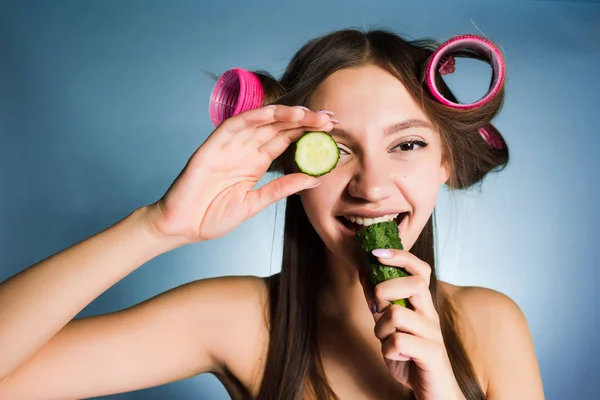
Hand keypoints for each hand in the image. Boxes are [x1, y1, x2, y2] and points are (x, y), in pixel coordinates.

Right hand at [145, 105, 333, 242]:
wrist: (182, 226)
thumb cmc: (213, 216)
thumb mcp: (254, 204)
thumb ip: (281, 189)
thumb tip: (314, 178)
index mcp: (256, 162)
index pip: (286, 140)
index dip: (307, 132)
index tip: (331, 129)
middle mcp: (245, 149)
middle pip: (278, 128)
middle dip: (303, 121)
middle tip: (328, 118)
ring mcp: (229, 146)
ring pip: (260, 122)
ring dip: (283, 115)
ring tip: (307, 114)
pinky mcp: (212, 146)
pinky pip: (234, 125)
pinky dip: (252, 117)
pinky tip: (272, 112)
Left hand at [363, 249, 464, 399]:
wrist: (432, 392)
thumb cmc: (410, 357)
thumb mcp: (388, 326)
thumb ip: (378, 301)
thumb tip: (364, 270)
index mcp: (422, 304)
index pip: (420, 269)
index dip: (400, 256)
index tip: (376, 253)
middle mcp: (430, 314)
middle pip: (413, 284)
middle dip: (384, 291)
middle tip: (377, 309)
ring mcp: (433, 334)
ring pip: (397, 314)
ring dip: (380, 328)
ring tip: (385, 339)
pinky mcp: (432, 354)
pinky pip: (398, 342)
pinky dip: (388, 350)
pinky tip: (394, 355)